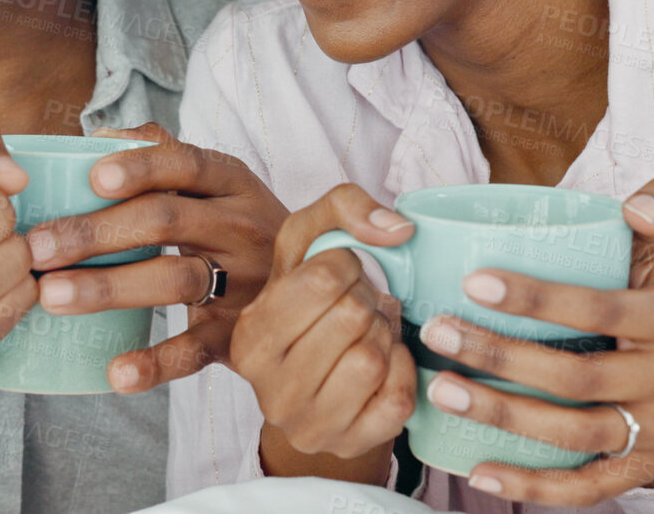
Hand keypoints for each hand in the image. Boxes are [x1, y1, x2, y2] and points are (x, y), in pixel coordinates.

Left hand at [22, 123, 288, 391]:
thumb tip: (97, 137)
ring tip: (51, 295)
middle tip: (35, 247)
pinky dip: (156, 362)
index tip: (91, 178)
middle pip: (167, 222)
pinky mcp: (240, 334)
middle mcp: (243, 226)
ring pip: (175, 280)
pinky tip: (116, 373)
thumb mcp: (217, 184)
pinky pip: (197, 348)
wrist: (312, 287)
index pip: (186, 163)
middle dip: (95, 233)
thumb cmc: (234, 226)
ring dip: (109, 287)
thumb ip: (162, 156)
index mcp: (232, 181)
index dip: (140, 168)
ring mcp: (245, 282)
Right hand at [231, 184, 418, 468]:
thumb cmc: (310, 303)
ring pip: (373, 359)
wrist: (313, 380)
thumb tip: (398, 229)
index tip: (340, 277)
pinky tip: (386, 363)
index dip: (348, 267)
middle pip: (351, 318)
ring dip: (384, 336)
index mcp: (251, 336)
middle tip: (358, 307)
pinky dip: (403, 371)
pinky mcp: (350, 446)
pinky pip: (398, 399)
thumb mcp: (308, 243)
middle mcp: (270, 389)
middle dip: (367, 302)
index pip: (321, 280)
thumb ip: (344, 207)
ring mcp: (310, 425)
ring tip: (369, 333)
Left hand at [415, 175, 653, 504]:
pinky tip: (477, 470)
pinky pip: (584, 488)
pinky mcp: (639, 474)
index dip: (539, 298)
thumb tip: (638, 204)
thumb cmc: (645, 308)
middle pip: (580, 377)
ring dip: (503, 415)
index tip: (472, 283)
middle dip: (501, 356)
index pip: (603, 309)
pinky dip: (530, 486)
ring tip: (441, 390)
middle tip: (436, 332)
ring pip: (576, 434)